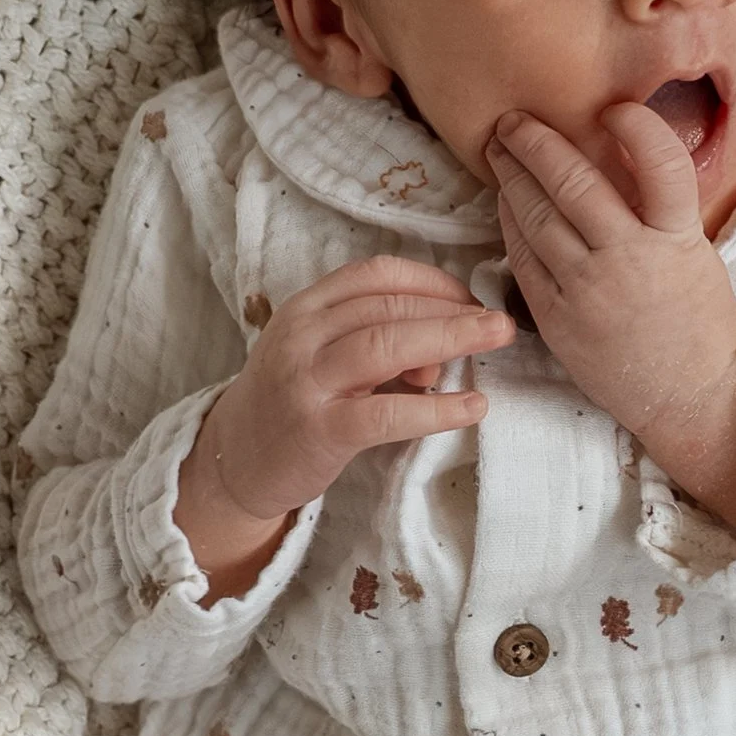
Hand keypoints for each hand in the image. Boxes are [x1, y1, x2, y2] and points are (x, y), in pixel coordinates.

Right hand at [176, 255, 508, 600]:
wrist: (234, 460)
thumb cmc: (291, 403)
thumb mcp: (322, 355)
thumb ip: (375, 341)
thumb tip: (442, 349)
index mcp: (306, 308)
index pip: (375, 275)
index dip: (431, 280)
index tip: (469, 297)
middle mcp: (302, 336)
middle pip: (388, 306)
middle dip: (453, 309)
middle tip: (501, 321)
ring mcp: (307, 382)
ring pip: (386, 345)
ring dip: (450, 338)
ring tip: (495, 342)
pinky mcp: (319, 431)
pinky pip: (387, 413)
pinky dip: (436, 409)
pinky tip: (472, 407)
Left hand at [489, 105, 735, 537]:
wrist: (691, 396)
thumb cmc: (699, 323)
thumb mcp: (696, 256)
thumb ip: (660, 210)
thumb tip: (618, 156)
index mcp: (677, 240)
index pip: (660, 163)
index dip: (636, 126)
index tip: (615, 108)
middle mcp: (629, 260)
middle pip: (573, 183)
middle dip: (536, 142)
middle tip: (515, 119)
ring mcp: (588, 291)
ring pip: (537, 217)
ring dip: (512, 176)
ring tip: (499, 150)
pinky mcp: (558, 319)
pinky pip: (523, 258)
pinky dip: (510, 223)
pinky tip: (505, 202)